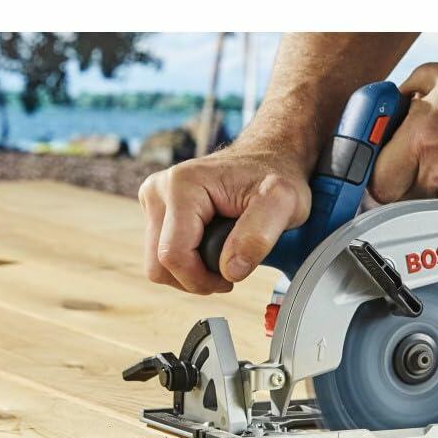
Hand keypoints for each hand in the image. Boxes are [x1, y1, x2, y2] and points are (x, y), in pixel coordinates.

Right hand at [138, 140, 311, 293]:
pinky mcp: (157, 210)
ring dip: (189, 274)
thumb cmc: (277, 176)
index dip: (201, 279)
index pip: (173, 255)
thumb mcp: (283, 203)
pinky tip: (211, 250)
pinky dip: (186, 264)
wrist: (268, 158)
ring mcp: (154, 199)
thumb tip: (230, 271)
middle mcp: (159, 189)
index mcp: (182, 185)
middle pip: (158, 265)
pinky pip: (160, 255)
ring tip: (223, 260)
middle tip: (229, 272)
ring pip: (156, 264)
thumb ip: (258, 237)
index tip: (231, 278)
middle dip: (194, 279)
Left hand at [370, 62, 437, 201]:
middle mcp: (437, 170)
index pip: (375, 182)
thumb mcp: (433, 77)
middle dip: (393, 188)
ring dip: (419, 194)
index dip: (372, 179)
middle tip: (402, 171)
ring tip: (437, 168)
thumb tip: (379, 119)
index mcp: (419, 138)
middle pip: (394, 202)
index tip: (376, 173)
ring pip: (420, 209)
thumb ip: (397, 99)